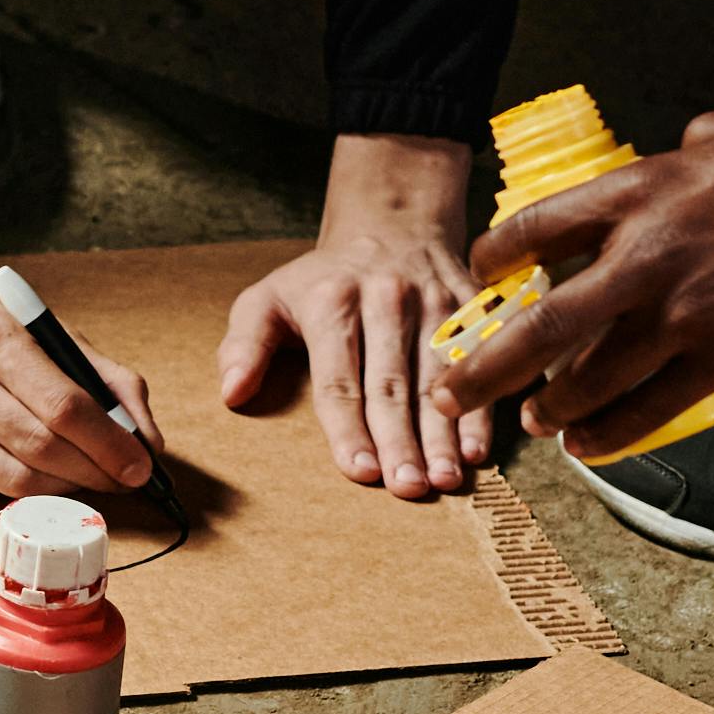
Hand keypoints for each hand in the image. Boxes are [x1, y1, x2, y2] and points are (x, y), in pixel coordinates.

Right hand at [0, 183, 158, 496]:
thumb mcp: (35, 318)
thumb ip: (99, 372)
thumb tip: (147, 438)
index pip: (61, 405)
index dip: (110, 443)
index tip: (141, 464)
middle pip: (39, 448)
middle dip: (94, 471)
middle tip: (124, 476)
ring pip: (11, 479)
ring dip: (63, 487)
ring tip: (90, 477)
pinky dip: (25, 484)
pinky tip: (44, 470)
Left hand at [218, 133, 491, 497]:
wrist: (390, 226)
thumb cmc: (323, 281)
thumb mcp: (269, 298)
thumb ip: (245, 345)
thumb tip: (231, 393)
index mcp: (332, 301)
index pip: (339, 377)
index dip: (349, 427)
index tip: (360, 470)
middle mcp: (386, 299)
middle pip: (393, 383)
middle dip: (402, 440)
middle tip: (408, 487)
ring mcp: (435, 302)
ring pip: (440, 377)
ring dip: (445, 433)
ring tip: (447, 479)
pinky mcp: (472, 305)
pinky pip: (479, 361)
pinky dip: (482, 406)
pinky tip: (480, 448)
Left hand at [423, 114, 713, 460]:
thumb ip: (684, 149)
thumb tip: (675, 147)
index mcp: (642, 190)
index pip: (538, 230)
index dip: (496, 262)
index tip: (479, 281)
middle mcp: (648, 255)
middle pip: (544, 321)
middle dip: (488, 364)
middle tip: (451, 388)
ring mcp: (685, 313)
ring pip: (592, 376)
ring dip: (552, 405)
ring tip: (530, 421)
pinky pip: (651, 407)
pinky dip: (611, 433)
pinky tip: (587, 448)